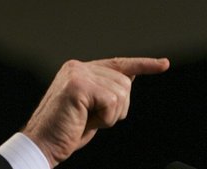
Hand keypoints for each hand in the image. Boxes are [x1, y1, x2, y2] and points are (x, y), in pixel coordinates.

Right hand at [22, 57, 169, 166]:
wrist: (42, 143)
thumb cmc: (65, 131)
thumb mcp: (91, 109)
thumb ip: (106, 91)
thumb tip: (129, 78)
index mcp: (79, 70)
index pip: (117, 63)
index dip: (143, 64)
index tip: (164, 64)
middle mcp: (77, 67)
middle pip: (125, 82)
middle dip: (117, 108)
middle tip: (91, 119)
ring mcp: (77, 74)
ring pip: (121, 92)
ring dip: (110, 115)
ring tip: (85, 120)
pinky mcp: (78, 85)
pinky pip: (112, 101)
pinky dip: (105, 118)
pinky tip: (84, 121)